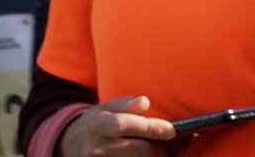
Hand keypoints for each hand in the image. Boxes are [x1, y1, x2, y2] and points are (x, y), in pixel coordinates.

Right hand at [59, 95, 181, 156]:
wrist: (74, 145)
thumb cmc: (98, 123)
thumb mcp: (107, 107)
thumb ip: (126, 104)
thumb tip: (144, 102)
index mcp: (97, 126)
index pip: (122, 125)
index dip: (149, 128)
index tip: (172, 129)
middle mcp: (97, 149)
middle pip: (139, 151)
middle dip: (163, 147)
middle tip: (180, 141)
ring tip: (172, 150)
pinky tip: (158, 155)